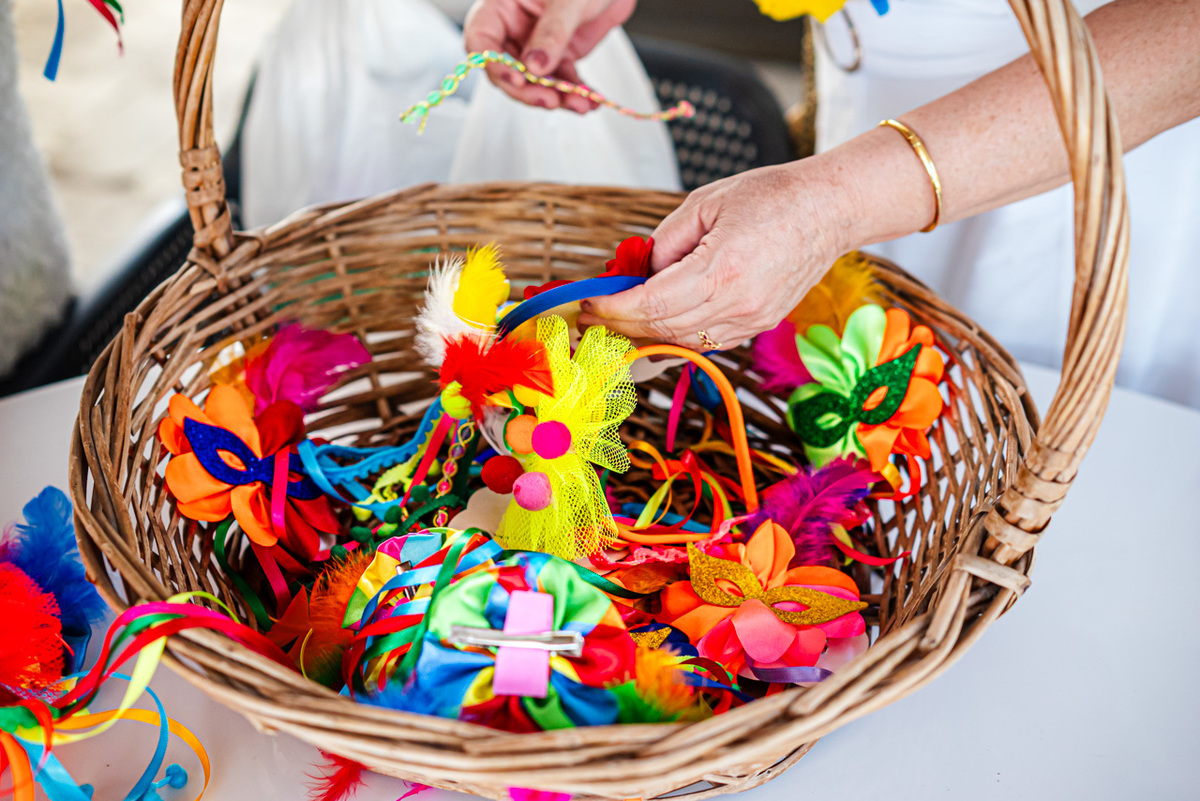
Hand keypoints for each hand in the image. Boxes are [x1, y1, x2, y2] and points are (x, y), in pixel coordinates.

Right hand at [463, 0, 635, 112]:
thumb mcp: (568, 0)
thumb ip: (551, 33)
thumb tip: (534, 67)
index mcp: (502, 6)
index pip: (482, 40)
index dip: (494, 64)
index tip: (517, 79)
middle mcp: (515, 27)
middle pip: (507, 69)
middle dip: (528, 90)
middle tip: (550, 100)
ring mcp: (537, 44)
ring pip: (536, 81)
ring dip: (557, 96)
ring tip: (581, 103)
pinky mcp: (560, 55)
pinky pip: (562, 80)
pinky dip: (575, 92)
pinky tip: (590, 100)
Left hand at [577, 160, 855, 350]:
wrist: (829, 210)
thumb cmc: (773, 196)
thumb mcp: (704, 204)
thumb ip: (665, 242)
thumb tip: (639, 274)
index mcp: (721, 269)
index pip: (650, 304)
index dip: (613, 308)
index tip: (590, 302)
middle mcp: (738, 304)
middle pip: (662, 329)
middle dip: (621, 325)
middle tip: (592, 317)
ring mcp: (751, 320)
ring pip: (683, 341)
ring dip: (646, 334)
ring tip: (617, 322)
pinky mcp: (759, 325)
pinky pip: (706, 340)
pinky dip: (677, 334)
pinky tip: (657, 324)